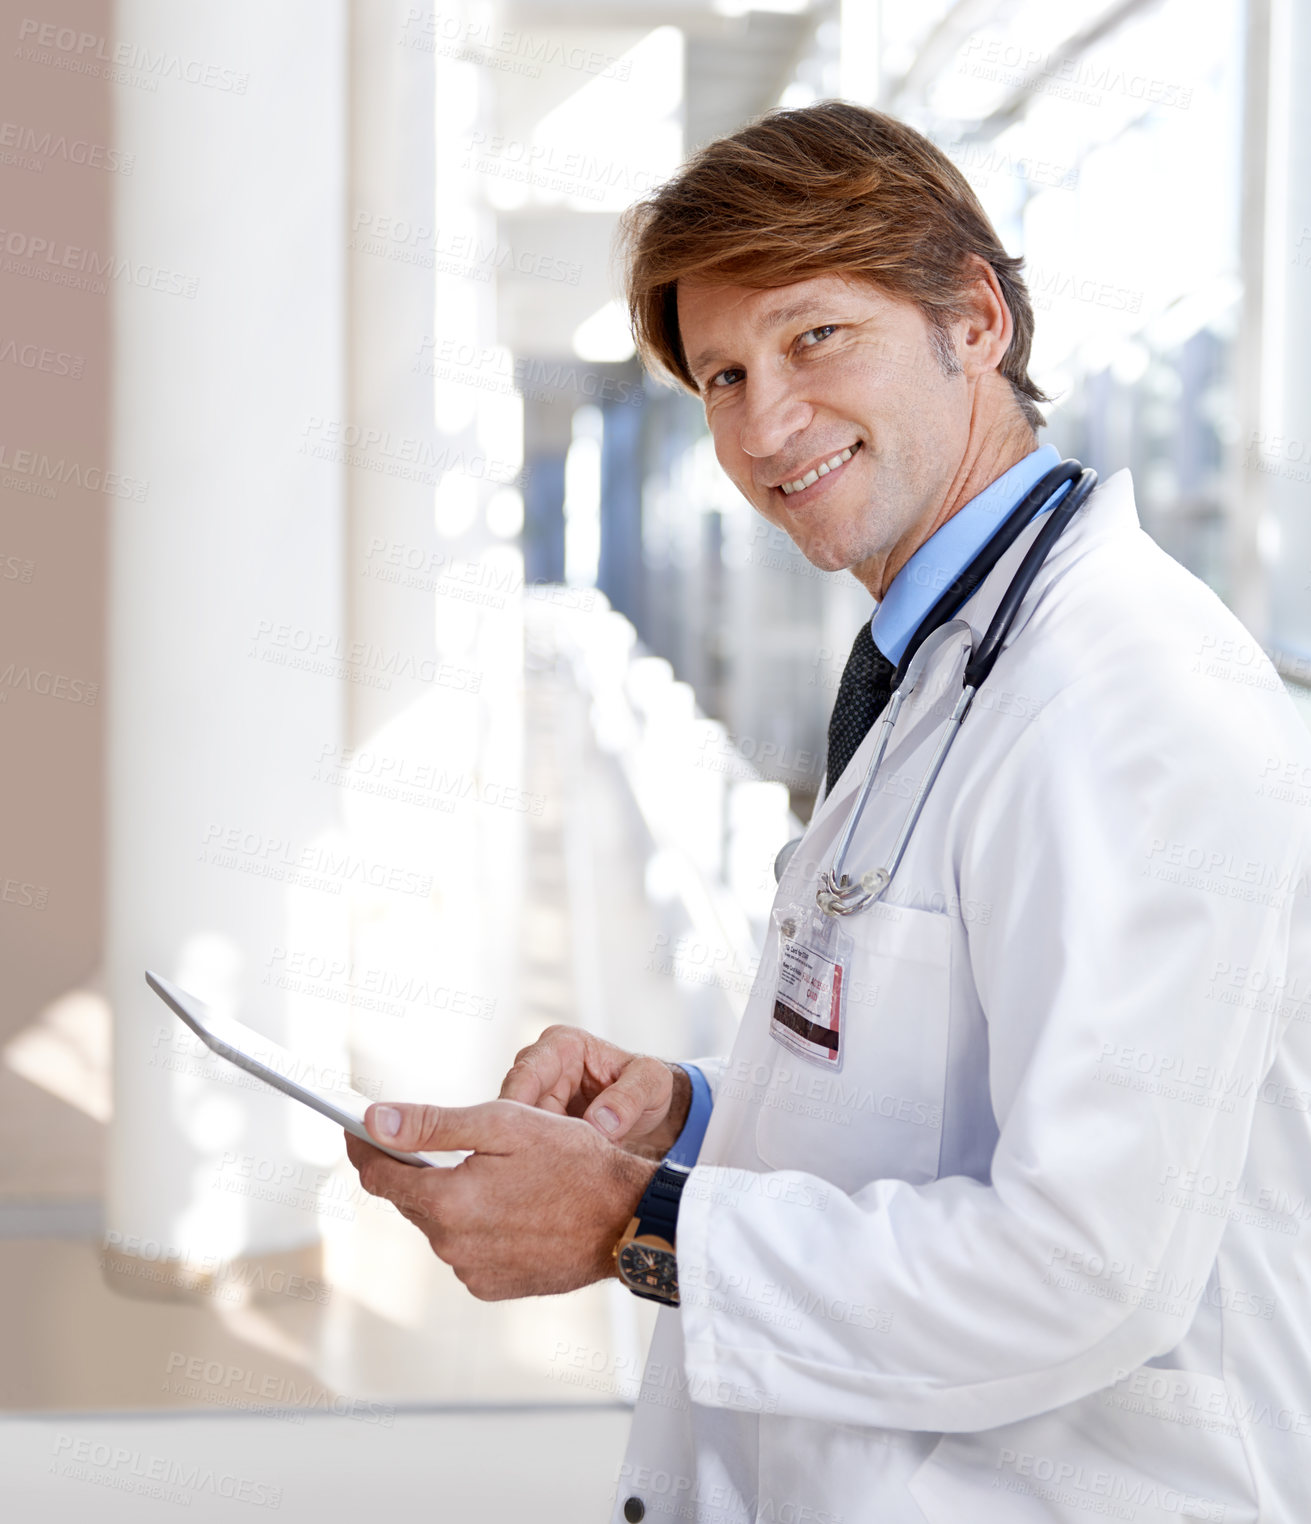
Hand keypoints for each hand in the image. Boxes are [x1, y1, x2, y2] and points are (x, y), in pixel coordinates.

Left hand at [343, 1100, 656, 1299]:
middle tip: (431, 1140)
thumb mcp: (505, 1124)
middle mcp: (453, 1245)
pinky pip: (465, 1249)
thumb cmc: (575, 1162)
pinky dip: (473, 1225)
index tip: (352, 1127)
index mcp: (450, 1201)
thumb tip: (374, 1120)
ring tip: (490, 1172)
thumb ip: (433, 1123)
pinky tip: (507, 1205)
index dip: (362, 1146)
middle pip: (410, 1199)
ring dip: (449, 1197)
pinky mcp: (494, 1286)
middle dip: (413, 1168)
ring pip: (439, 1224)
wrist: (628, 1218)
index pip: (380, 1174)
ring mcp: (473, 1272)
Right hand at [499, 1025, 691, 1157]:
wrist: (648, 1108)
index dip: (517, 1106)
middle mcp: (540, 1067)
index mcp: (562, 1044)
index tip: (522, 1137)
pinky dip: (540, 1160)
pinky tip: (555, 1180)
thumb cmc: (647, 1085)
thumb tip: (599, 1123)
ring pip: (517, 1128)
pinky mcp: (536, 1123)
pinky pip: (528, 1143)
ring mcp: (535, 1096)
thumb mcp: (652, 1083)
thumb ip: (629, 1098)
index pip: (526, 1073)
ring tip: (557, 1176)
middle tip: (545, 1169)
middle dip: (526, 1136)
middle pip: (513, 1104)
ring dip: (534, 1152)